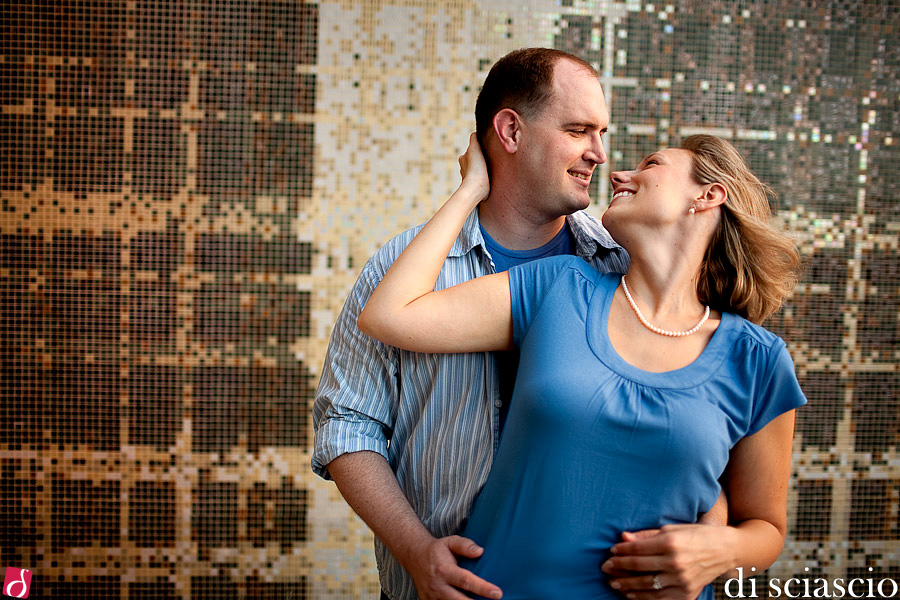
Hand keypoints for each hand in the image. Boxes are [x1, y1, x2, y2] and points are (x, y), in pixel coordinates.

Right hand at [405, 535, 502, 599]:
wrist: (414, 556)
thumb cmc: (437, 550)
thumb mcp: (450, 541)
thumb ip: (465, 545)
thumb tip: (480, 551)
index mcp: (444, 570)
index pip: (466, 581)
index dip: (482, 588)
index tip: (497, 593)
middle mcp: (437, 586)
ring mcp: (432, 597)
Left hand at [458, 133, 489, 201]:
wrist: (476, 188)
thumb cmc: (475, 168)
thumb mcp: (474, 148)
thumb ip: (474, 139)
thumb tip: (474, 134)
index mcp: (462, 159)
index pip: (470, 150)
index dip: (477, 149)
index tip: (484, 151)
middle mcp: (463, 168)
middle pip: (473, 160)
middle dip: (479, 160)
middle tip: (488, 159)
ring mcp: (469, 178)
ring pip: (476, 170)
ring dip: (482, 169)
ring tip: (489, 169)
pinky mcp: (476, 187)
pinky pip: (480, 180)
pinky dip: (484, 178)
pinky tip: (489, 178)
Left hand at [601, 525, 734, 599]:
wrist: (726, 550)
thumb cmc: (696, 535)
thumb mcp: (672, 529)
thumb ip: (646, 535)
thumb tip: (623, 537)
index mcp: (671, 543)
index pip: (637, 549)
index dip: (621, 550)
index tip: (611, 551)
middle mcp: (676, 563)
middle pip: (639, 567)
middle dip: (619, 567)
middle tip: (605, 568)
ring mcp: (682, 580)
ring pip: (647, 586)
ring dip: (627, 585)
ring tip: (614, 583)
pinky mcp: (688, 593)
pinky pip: (661, 599)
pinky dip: (643, 598)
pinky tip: (631, 595)